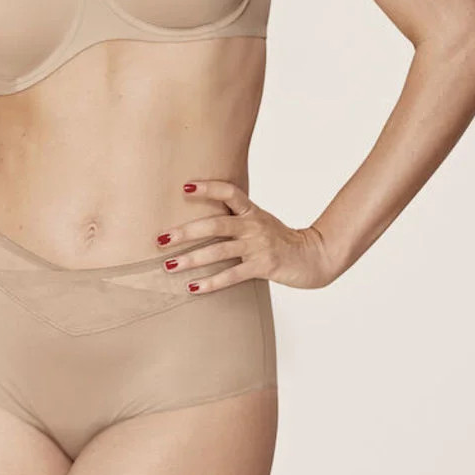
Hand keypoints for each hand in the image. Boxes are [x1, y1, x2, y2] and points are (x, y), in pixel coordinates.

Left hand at [155, 180, 339, 291]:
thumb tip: (200, 221)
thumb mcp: (260, 222)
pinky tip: (193, 288)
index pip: (229, 191)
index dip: (208, 187)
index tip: (184, 186)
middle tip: (161, 239)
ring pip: (219, 251)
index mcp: (252, 211)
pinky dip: (211, 282)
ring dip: (191, 259)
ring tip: (169, 266)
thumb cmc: (280, 240)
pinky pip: (232, 275)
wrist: (313, 256)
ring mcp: (258, 246)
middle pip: (215, 225)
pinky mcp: (263, 266)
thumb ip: (237, 219)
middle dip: (185, 232)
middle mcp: (254, 225)